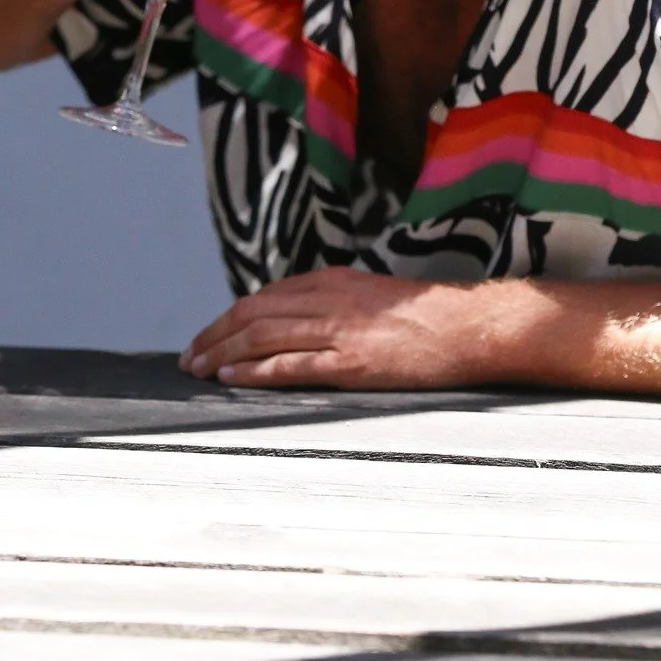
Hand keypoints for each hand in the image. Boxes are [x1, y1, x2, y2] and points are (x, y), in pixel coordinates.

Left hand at [179, 269, 497, 388]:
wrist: (469, 327)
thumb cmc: (429, 316)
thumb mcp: (374, 295)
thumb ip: (337, 304)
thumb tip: (301, 323)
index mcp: (334, 281)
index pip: (266, 296)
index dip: (230, 317)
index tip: (210, 335)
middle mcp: (330, 300)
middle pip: (253, 313)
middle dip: (215, 335)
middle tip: (191, 356)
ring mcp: (339, 331)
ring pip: (262, 337)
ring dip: (224, 353)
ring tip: (200, 370)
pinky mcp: (351, 362)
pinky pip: (290, 365)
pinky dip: (255, 372)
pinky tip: (233, 379)